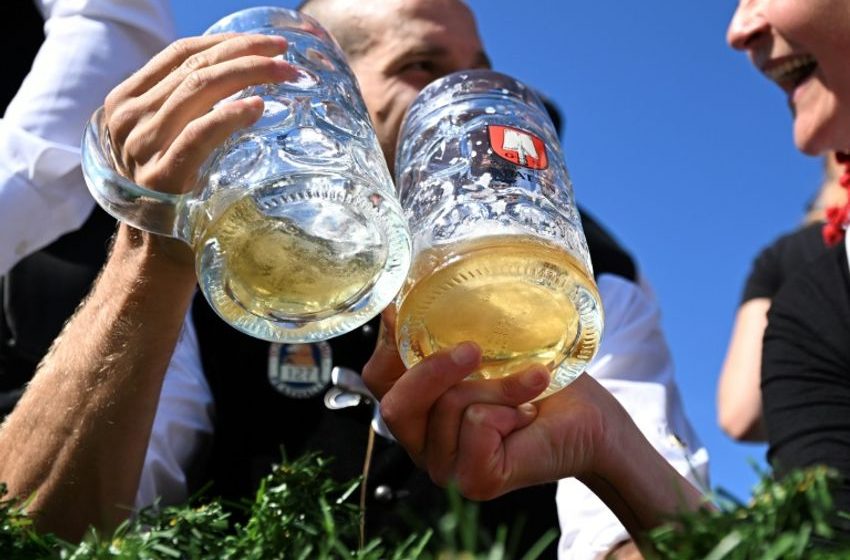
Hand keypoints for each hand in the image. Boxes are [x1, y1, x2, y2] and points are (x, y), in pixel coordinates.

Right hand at [104, 33, 295, 193]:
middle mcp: (129, 119)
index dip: (225, 40)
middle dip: (245, 53)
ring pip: (198, 89)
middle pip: (194, 66)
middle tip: (284, 54)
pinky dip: (230, 115)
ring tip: (283, 74)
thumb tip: (243, 75)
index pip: (180, 53)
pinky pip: (199, 133)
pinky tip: (257, 107)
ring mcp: (142, 147)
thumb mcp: (167, 139)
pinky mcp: (162, 176)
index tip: (265, 42)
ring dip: (248, 75)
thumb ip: (188, 108)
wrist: (155, 252)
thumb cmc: (174, 191)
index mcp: (126, 101)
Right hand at [362, 322, 614, 499]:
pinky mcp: (475, 481)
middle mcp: (422, 443)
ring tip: (528, 385)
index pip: (378, 378)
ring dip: (495, 386)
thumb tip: (398, 300)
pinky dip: (508, 408)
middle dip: (433, 369)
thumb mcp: (484, 347)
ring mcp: (446, 468)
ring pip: (447, 408)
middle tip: (473, 349)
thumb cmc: (536, 380)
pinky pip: (476, 425)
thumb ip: (439, 334)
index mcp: (417, 408)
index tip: (409, 310)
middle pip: (395, 404)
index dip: (389, 342)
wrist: (590, 416)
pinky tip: (527, 414)